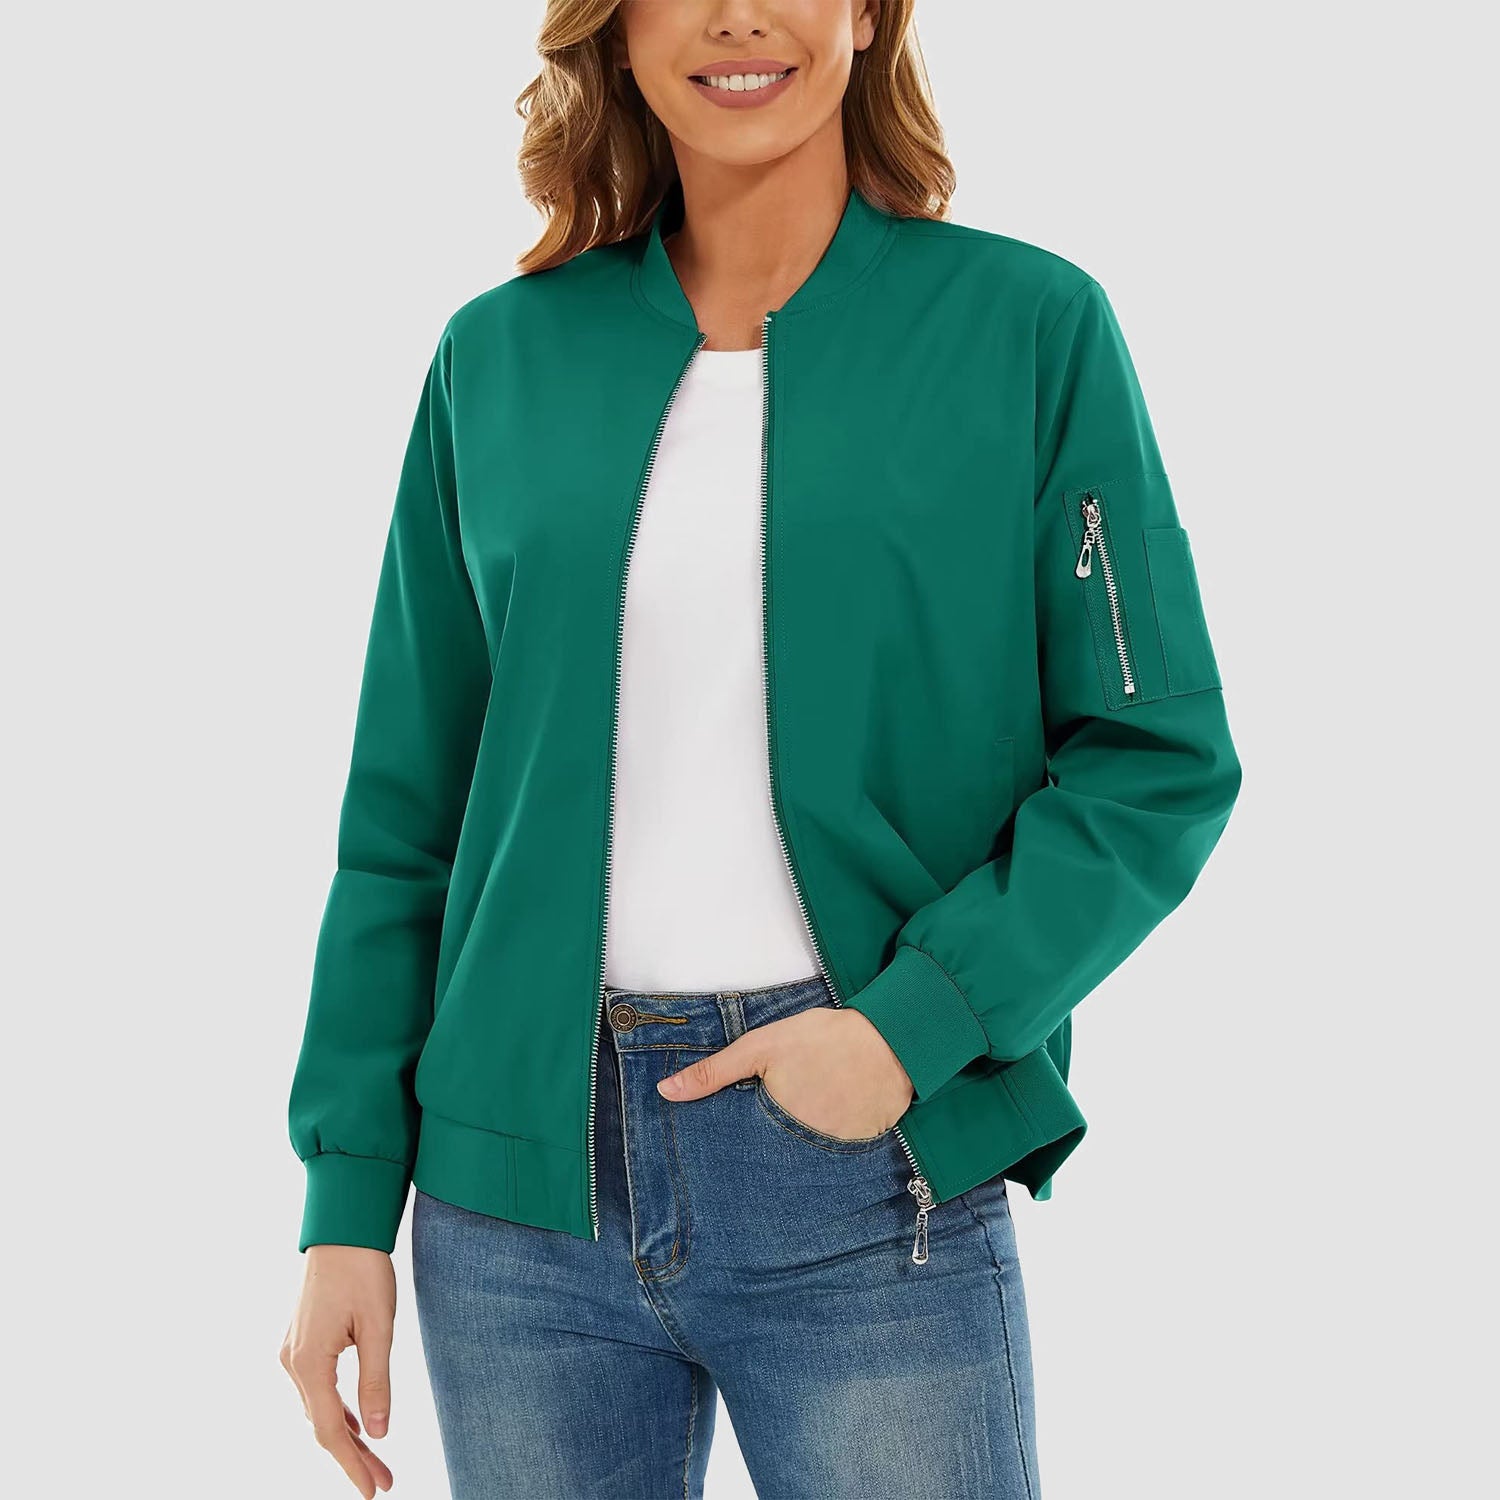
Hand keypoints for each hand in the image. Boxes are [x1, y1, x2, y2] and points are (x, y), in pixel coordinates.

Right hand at [280, 1245, 395, 1496]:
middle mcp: (292, 1363)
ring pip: (319, 1409)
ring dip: (347, 1436)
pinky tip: (358, 1425)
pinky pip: (317, 1390)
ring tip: (376, 1463)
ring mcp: (293, 1352)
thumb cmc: (363, 1270)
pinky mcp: (301, 1342)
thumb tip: (380, 1433)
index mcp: (309, 1362)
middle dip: (353, 1457)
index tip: (373, 1491)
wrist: (342, 1227)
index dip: (353, 1464)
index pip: (331, 1431)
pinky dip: (338, 1411)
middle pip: (323, 1426)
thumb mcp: (378, 1327)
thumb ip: (376, 1382)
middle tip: (384, 1483)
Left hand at [657, 1005, 913, 1139]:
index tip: (733, 1151)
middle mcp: (805, 1150)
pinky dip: (834, 1141)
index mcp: (775, 1127)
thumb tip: (665, 1092)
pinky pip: (840, 1155)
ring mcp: (837, 1154)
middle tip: (781, 1125)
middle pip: (776, 1161)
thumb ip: (713, 1072)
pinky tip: (837, 1116)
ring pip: (808, 1159)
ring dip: (804, 1149)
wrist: (891, 1038)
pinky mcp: (864, 1151)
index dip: (738, 1151)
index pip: (744, 1156)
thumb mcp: (761, 1047)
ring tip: (811, 1116)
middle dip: (770, 1152)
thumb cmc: (822, 1038)